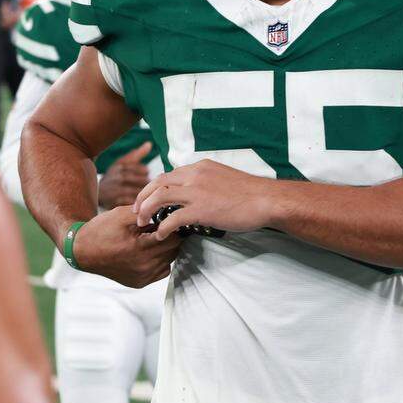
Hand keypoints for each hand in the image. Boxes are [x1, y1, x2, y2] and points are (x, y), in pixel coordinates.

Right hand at [70, 206, 180, 287]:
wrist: (82, 251)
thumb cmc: (101, 230)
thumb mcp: (122, 214)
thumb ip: (147, 212)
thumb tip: (169, 211)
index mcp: (139, 248)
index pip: (173, 238)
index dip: (172, 226)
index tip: (166, 220)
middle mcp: (142, 266)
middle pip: (174, 250)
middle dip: (170, 237)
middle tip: (159, 228)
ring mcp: (142, 277)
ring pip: (170, 260)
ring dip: (166, 249)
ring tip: (152, 239)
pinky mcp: (139, 283)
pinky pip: (162, 271)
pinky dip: (161, 261)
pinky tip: (150, 252)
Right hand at [97, 142, 152, 208]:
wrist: (98, 193)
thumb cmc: (115, 176)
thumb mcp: (123, 163)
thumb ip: (137, 155)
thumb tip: (149, 144)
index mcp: (120, 165)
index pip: (141, 168)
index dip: (146, 172)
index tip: (146, 174)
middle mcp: (117, 176)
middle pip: (140, 180)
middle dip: (146, 183)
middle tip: (150, 186)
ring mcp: (114, 189)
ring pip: (135, 191)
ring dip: (143, 193)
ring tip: (147, 194)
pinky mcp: (113, 201)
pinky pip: (129, 202)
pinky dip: (135, 202)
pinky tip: (139, 202)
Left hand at [132, 159, 276, 239]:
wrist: (267, 200)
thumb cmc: (251, 193)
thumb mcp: (224, 178)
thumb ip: (207, 182)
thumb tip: (199, 192)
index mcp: (200, 167)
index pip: (169, 174)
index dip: (154, 187)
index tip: (148, 199)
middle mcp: (195, 175)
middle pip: (158, 182)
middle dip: (142, 197)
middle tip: (136, 211)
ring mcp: (197, 191)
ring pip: (159, 197)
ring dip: (146, 210)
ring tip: (142, 223)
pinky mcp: (201, 209)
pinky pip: (172, 218)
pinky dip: (162, 227)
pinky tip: (160, 235)